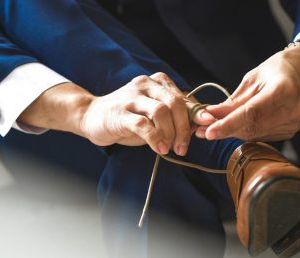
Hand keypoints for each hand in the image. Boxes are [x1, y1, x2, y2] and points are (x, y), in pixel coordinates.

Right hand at [80, 72, 214, 154]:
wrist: (92, 116)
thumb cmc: (129, 117)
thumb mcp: (155, 115)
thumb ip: (175, 116)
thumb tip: (200, 124)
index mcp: (157, 83)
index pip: (183, 98)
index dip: (197, 115)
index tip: (207, 128)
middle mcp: (146, 85)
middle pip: (175, 103)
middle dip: (184, 127)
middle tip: (183, 146)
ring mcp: (132, 97)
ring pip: (161, 111)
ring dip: (170, 133)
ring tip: (169, 148)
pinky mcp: (120, 112)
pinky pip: (142, 124)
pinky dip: (154, 137)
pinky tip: (159, 148)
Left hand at [200, 45, 299, 141]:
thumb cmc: (277, 70)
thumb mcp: (252, 78)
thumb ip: (233, 100)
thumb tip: (211, 114)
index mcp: (283, 90)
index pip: (251, 113)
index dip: (228, 124)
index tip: (209, 132)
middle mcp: (291, 110)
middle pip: (251, 127)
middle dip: (224, 129)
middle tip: (201, 130)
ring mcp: (292, 123)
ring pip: (253, 134)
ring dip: (232, 132)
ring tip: (214, 127)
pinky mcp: (290, 131)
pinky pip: (260, 135)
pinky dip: (245, 131)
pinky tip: (236, 125)